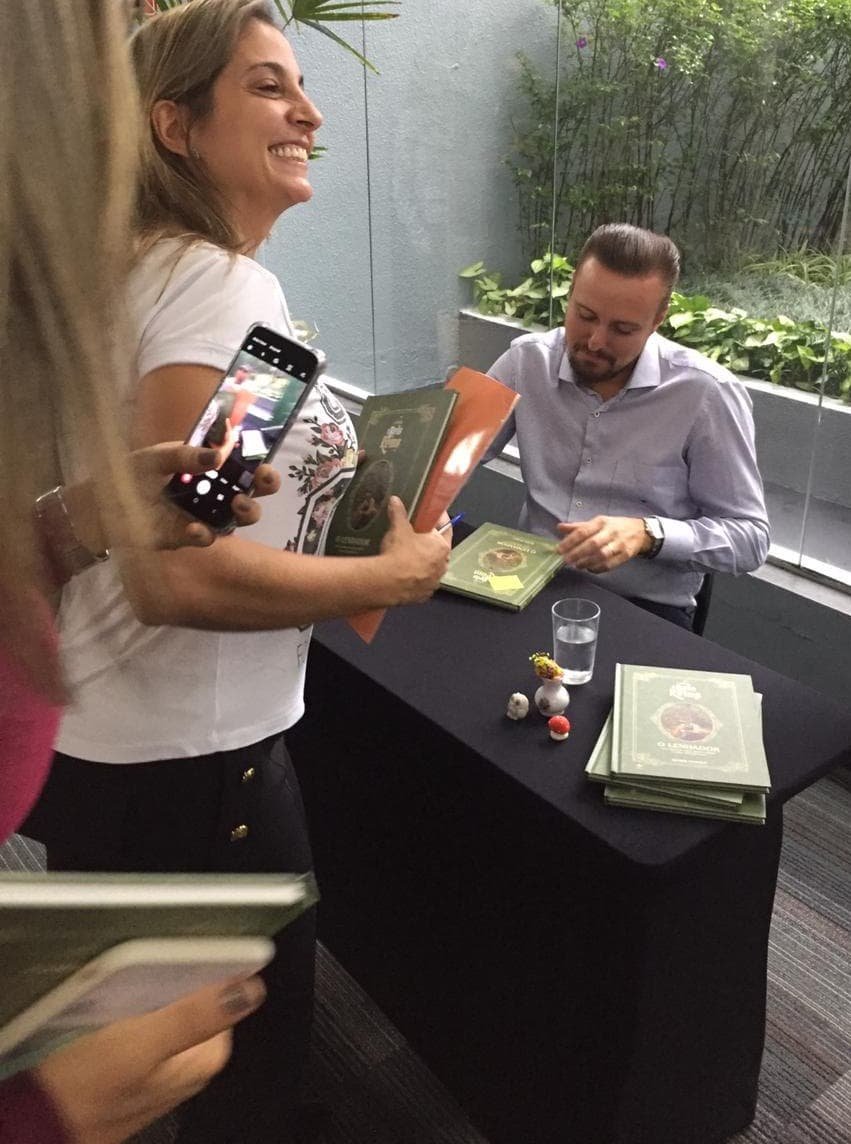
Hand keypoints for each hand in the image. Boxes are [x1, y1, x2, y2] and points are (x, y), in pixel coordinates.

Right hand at [35, 976, 264, 1143]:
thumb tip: (249, 991)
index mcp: (205, 1058)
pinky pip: (143, 1021)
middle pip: (197, 997)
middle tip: (143, 968)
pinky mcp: (136, 1063)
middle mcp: (191, 1064)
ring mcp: (163, 1065)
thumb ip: (195, 1017)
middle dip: (174, 978)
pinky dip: (131, 1008)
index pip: (226, 992)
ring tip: (121, 987)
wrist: (39, 1123)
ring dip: (148, 991)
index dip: (206, 966)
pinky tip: (110, 1007)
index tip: (182, 950)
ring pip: (168, 1007)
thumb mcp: (142, 1045)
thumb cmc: (85, 1092)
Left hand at [130, 442, 281, 548]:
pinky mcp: (189, 536)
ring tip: (236, 504)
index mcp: (209, 466)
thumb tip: (217, 455)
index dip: (260, 461)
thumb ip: (184, 455)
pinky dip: (204, 534)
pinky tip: (194, 528)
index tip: (263, 459)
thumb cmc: (131, 474)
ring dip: (247, 510)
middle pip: (253, 490)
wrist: (103, 505)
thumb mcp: (156, 457)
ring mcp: (206, 515)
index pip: (244, 462)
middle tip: (260, 482)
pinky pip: (206, 537)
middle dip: (265, 486)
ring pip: (239, 517)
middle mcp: (215, 491)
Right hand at [378, 496, 450, 603]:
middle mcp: (443, 565)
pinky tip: (405, 573)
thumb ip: (399, 513)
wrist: (387, 583)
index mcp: (442, 546)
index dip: (439, 520)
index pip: (446, 528)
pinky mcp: (424, 594)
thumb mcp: (398, 528)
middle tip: (418, 535)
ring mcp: (435, 581)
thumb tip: (395, 500)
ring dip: (424, 562)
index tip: (433, 515)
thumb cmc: (399, 552)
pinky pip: (423, 583)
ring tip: (409, 556)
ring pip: (432, 567)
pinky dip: (417, 577)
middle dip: (430, 542)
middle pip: (439, 549)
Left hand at [556, 515, 647, 572]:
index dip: (570, 541)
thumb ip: (578, 526)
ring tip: (576, 565)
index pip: (583, 531)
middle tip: (566, 560)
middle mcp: (611, 532)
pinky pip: (609, 565)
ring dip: (586, 562)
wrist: (640, 532)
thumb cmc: (614, 527)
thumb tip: (559, 527)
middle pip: (592, 544)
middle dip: (577, 553)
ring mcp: (619, 544)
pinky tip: (589, 568)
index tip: (559, 549)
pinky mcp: (625, 556)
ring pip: (601, 555)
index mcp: (602, 522)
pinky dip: (597, 568)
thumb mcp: (597, 522)